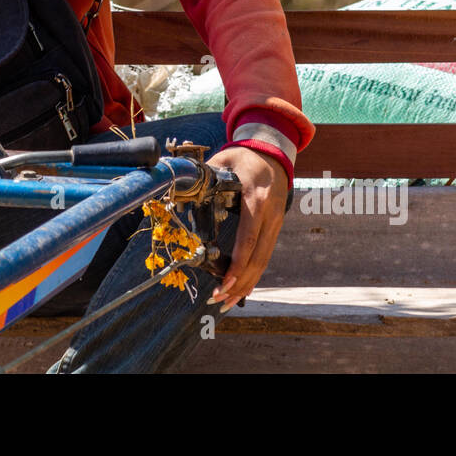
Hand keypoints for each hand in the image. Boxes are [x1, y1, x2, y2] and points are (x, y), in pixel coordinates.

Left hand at [205, 146, 290, 310]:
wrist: (273, 153)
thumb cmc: (244, 157)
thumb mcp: (224, 159)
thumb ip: (204, 173)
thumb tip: (180, 184)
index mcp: (255, 198)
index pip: (249, 235)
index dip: (239, 261)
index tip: (225, 280)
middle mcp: (269, 214)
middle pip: (258, 256)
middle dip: (239, 282)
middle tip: (219, 300)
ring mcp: (275, 222)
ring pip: (264, 260)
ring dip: (246, 284)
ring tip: (226, 302)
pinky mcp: (275, 228)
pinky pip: (266, 255)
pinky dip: (254, 274)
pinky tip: (241, 290)